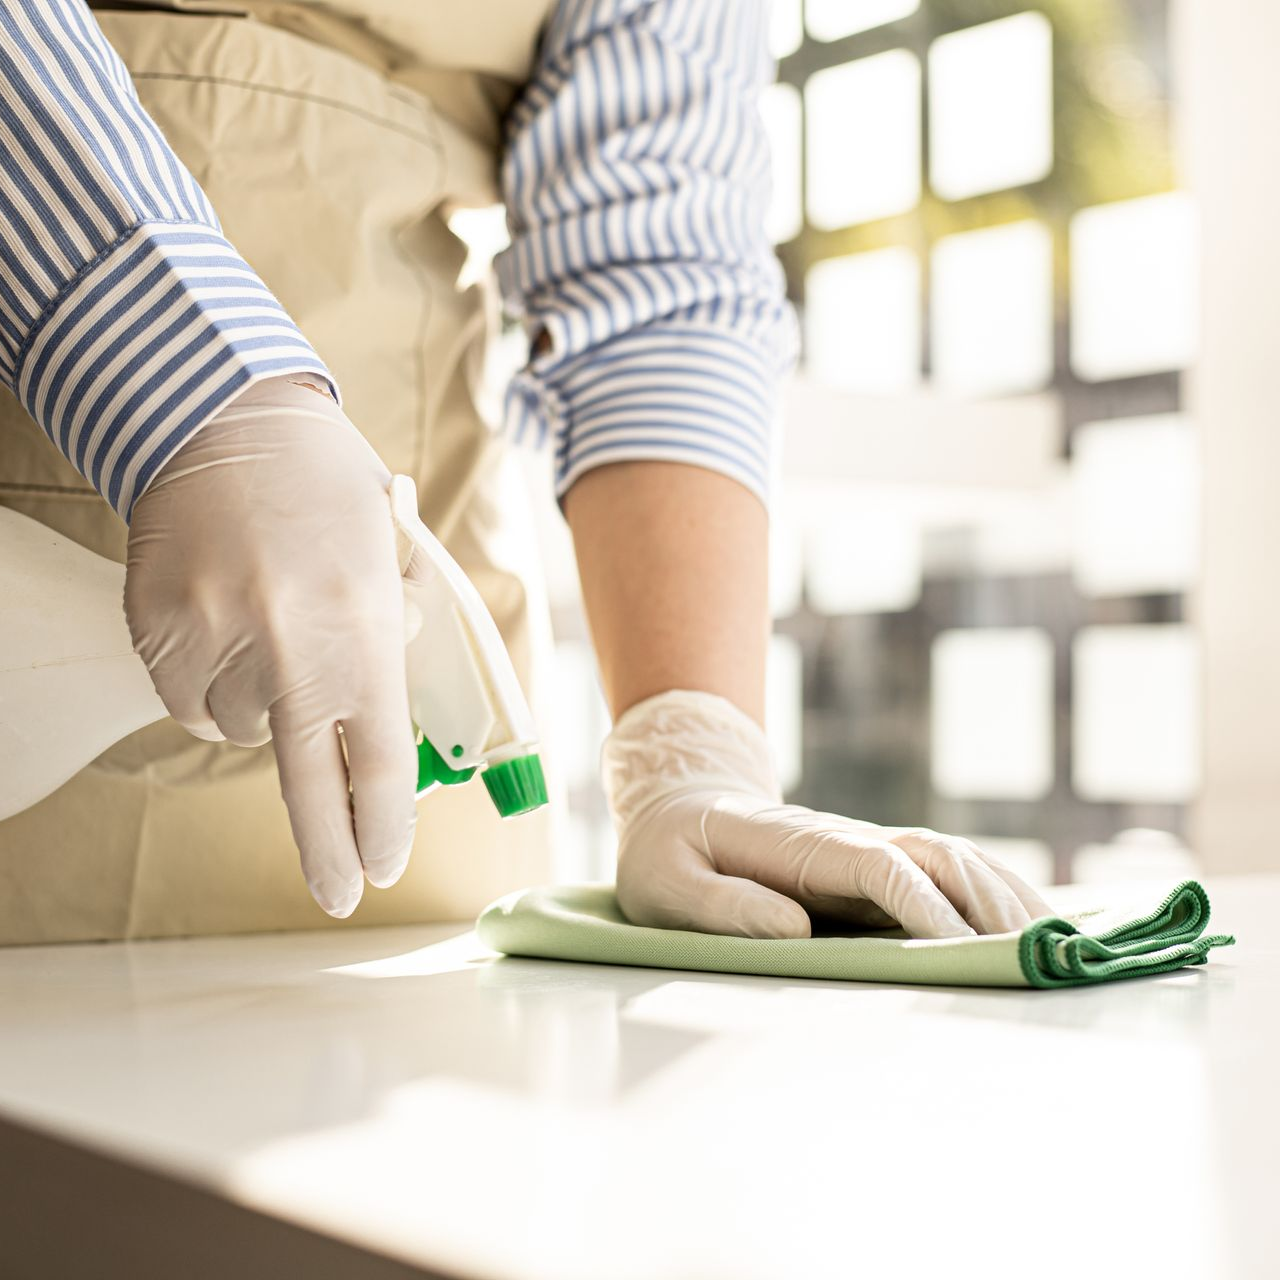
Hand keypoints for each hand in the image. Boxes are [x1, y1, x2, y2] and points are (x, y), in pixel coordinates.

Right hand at [125, 377, 416, 916]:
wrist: (225, 417)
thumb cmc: (325, 486)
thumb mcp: (388, 557)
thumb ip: (389, 639)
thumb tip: (380, 710)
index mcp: (358, 628)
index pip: (377, 758)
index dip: (382, 822)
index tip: (383, 864)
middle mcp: (284, 647)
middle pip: (306, 783)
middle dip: (327, 850)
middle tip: (342, 895)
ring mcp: (211, 641)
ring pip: (243, 727)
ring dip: (264, 705)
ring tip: (272, 628)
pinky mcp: (155, 631)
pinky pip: (191, 698)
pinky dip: (215, 683)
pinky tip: (229, 628)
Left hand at [603, 690, 1053, 939]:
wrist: (678, 805)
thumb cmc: (667, 853)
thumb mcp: (667, 883)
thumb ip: (722, 905)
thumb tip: (795, 930)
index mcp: (799, 845)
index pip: (879, 866)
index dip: (922, 904)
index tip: (959, 950)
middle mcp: (845, 840)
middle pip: (936, 856)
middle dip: (987, 903)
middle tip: (1032, 959)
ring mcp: (863, 849)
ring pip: (952, 859)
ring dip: (1003, 896)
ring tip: (1050, 945)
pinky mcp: (871, 867)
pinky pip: (944, 872)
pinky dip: (991, 892)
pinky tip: (1024, 922)